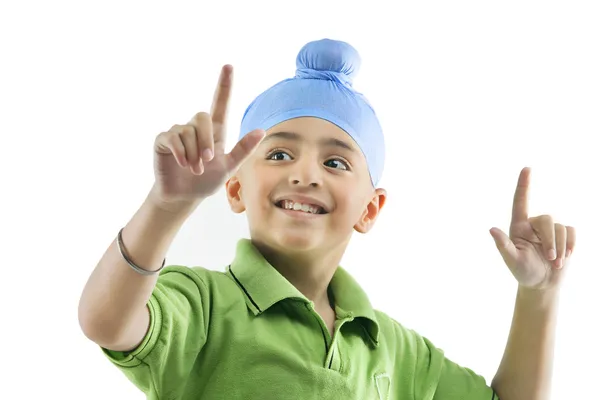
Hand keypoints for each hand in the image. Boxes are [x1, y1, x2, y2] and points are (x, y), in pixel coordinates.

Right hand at [151, 65, 264, 208]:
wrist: (184, 196)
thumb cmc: (206, 181)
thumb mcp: (228, 167)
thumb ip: (243, 149)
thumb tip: (261, 130)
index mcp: (215, 131)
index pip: (220, 103)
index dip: (224, 85)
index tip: (229, 66)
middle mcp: (196, 128)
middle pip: (202, 117)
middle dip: (206, 140)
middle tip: (207, 162)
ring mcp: (179, 132)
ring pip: (188, 131)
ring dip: (194, 154)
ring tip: (194, 169)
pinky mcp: (164, 139)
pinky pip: (173, 138)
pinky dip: (181, 152)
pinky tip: (182, 164)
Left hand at [490, 167, 575, 289]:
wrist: (542, 284)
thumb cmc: (523, 272)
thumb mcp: (512, 260)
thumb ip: (503, 245)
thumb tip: (491, 229)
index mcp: (518, 226)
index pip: (520, 201)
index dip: (523, 184)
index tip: (527, 168)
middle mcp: (534, 224)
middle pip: (547, 219)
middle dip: (550, 240)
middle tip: (550, 259)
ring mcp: (550, 230)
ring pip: (560, 227)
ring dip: (560, 247)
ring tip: (555, 264)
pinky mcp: (564, 236)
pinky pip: (571, 232)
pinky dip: (570, 245)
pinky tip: (566, 256)